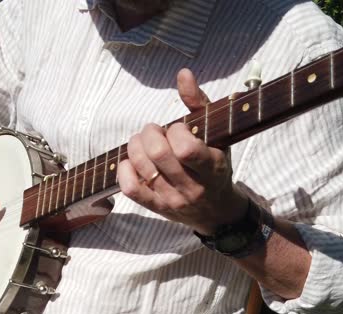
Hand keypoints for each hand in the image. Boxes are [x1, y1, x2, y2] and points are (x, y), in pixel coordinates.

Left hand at [117, 68, 247, 234]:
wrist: (217, 211)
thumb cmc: (215, 165)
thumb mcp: (216, 134)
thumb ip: (199, 103)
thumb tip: (183, 74)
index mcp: (212, 168)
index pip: (186, 149)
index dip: (175, 131)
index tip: (177, 129)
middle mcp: (192, 187)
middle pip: (158, 155)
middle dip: (150, 133)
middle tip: (155, 131)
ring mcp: (172, 200)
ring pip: (142, 167)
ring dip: (136, 146)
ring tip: (143, 142)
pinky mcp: (156, 208)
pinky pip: (130, 189)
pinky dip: (125, 170)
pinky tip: (133, 161)